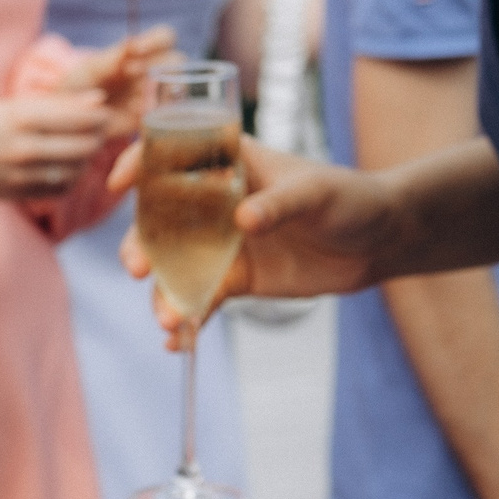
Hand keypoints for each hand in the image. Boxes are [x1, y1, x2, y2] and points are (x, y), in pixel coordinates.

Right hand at [0, 93, 110, 199]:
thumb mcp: (9, 106)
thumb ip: (55, 105)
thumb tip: (98, 101)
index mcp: (22, 116)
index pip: (83, 117)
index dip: (101, 115)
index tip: (102, 112)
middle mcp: (25, 147)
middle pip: (86, 145)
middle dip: (97, 137)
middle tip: (96, 131)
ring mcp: (22, 174)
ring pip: (78, 169)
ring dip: (85, 159)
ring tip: (78, 148)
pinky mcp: (19, 194)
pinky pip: (61, 189)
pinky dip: (70, 178)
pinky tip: (62, 167)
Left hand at [54, 26, 177, 140]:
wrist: (71, 118)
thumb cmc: (79, 85)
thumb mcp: (90, 70)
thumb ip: (110, 60)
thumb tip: (130, 48)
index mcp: (141, 52)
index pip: (164, 37)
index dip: (155, 41)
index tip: (134, 50)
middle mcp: (154, 70)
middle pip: (177, 61)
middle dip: (159, 66)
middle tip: (131, 74)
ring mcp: (156, 95)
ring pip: (178, 88)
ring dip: (160, 91)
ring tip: (133, 99)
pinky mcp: (152, 118)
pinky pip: (166, 115)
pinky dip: (154, 114)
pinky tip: (134, 115)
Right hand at [114, 137, 401, 345]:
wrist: (379, 243)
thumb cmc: (351, 200)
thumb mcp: (318, 193)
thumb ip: (280, 204)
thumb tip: (242, 222)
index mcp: (229, 164)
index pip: (172, 154)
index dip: (140, 164)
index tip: (120, 184)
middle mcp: (214, 203)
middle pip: (159, 220)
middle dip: (141, 246)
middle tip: (139, 270)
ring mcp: (220, 243)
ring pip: (174, 267)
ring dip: (162, 294)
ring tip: (168, 322)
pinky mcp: (233, 279)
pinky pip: (199, 300)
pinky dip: (187, 322)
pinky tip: (178, 344)